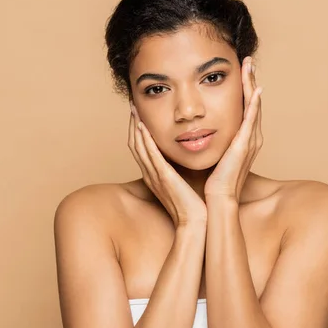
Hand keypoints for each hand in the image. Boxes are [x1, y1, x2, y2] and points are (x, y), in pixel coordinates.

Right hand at [128, 102, 206, 227]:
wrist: (195, 222)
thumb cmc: (193, 204)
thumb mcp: (182, 182)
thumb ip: (179, 169)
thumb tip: (185, 154)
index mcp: (154, 174)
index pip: (140, 148)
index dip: (137, 130)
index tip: (138, 114)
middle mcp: (150, 174)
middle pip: (134, 144)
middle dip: (132, 124)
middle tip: (132, 105)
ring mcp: (154, 175)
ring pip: (138, 147)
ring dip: (135, 127)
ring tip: (134, 110)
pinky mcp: (163, 177)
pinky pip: (150, 155)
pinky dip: (144, 140)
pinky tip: (143, 126)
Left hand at [204, 56, 262, 201]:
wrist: (216, 200)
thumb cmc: (212, 181)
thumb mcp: (213, 154)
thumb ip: (210, 140)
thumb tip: (196, 128)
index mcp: (242, 140)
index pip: (244, 108)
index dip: (243, 89)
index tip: (239, 70)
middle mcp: (250, 138)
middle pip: (252, 102)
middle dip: (250, 80)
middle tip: (248, 61)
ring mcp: (249, 142)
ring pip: (253, 106)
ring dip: (252, 85)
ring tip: (250, 66)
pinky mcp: (244, 146)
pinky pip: (251, 121)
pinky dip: (254, 104)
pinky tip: (255, 90)